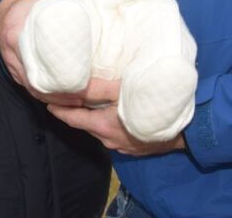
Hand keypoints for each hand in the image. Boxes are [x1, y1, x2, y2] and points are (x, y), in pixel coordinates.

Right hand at [0, 0, 84, 106]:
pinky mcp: (15, 72)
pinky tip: (61, 99)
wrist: (3, 14)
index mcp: (16, 34)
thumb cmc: (25, 7)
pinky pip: (30, 88)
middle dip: (59, 95)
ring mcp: (12, 66)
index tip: (75, 83)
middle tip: (80, 97)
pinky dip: (46, 95)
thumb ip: (60, 2)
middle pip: (35, 83)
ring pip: (33, 89)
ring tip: (75, 101)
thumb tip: (82, 6)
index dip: (55, 78)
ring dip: (54, 99)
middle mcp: (12, 54)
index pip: (36, 62)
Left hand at [48, 78, 186, 156]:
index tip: (47, 102)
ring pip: (99, 130)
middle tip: (66, 98)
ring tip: (88, 103)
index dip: (59, 110)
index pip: (73, 119)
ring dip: (92, 118)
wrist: (184, 129)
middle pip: (85, 125)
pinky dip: (106, 124)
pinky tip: (112, 113)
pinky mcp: (132, 147)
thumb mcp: (122, 91)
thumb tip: (77, 84)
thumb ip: (99, 88)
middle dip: (75, 112)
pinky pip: (113, 134)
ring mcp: (121, 146)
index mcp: (102, 126)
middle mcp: (108, 139)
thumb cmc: (152, 105)